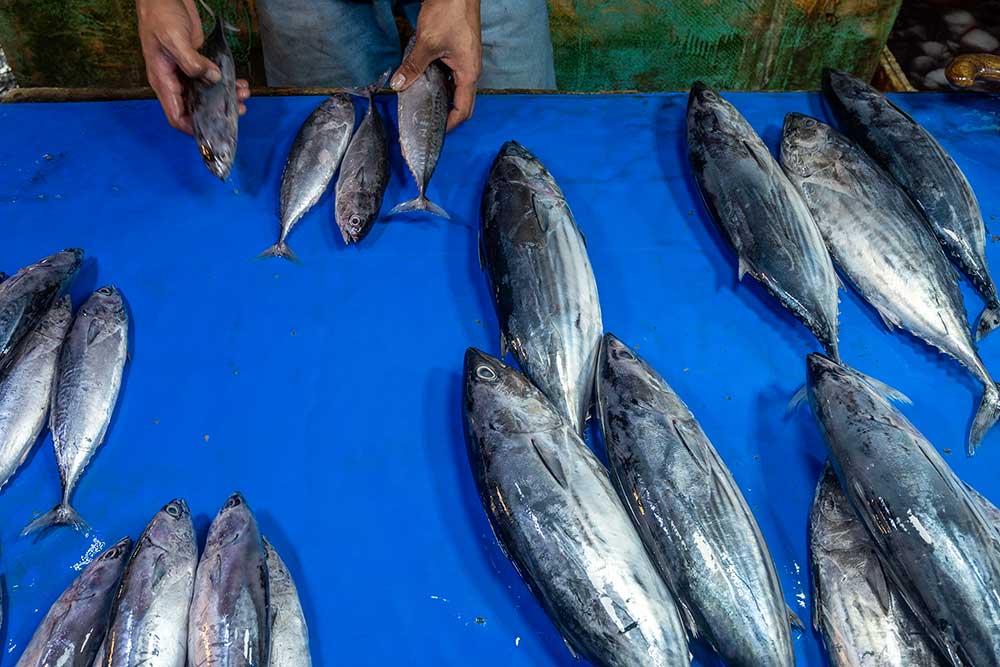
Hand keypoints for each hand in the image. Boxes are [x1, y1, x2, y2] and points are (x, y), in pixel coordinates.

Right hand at [136, 0, 249, 133]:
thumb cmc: (160, 15)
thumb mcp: (174, 39)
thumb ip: (192, 62)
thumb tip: (212, 78)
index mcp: (163, 81)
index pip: (177, 116)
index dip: (194, 127)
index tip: (215, 129)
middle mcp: (175, 81)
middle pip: (196, 108)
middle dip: (217, 111)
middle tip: (238, 108)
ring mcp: (187, 72)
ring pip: (208, 94)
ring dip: (226, 96)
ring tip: (243, 92)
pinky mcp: (197, 62)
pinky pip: (213, 79)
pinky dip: (226, 82)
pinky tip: (239, 81)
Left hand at [390, 0, 481, 131]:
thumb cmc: (451, 13)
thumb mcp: (427, 43)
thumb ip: (413, 66)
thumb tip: (399, 85)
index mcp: (469, 73)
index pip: (463, 110)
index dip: (450, 125)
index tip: (435, 133)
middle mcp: (470, 71)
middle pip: (462, 103)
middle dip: (447, 117)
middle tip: (428, 125)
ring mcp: (465, 61)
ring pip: (455, 89)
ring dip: (442, 100)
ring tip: (424, 108)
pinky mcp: (458, 53)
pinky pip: (450, 76)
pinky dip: (440, 84)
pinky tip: (424, 84)